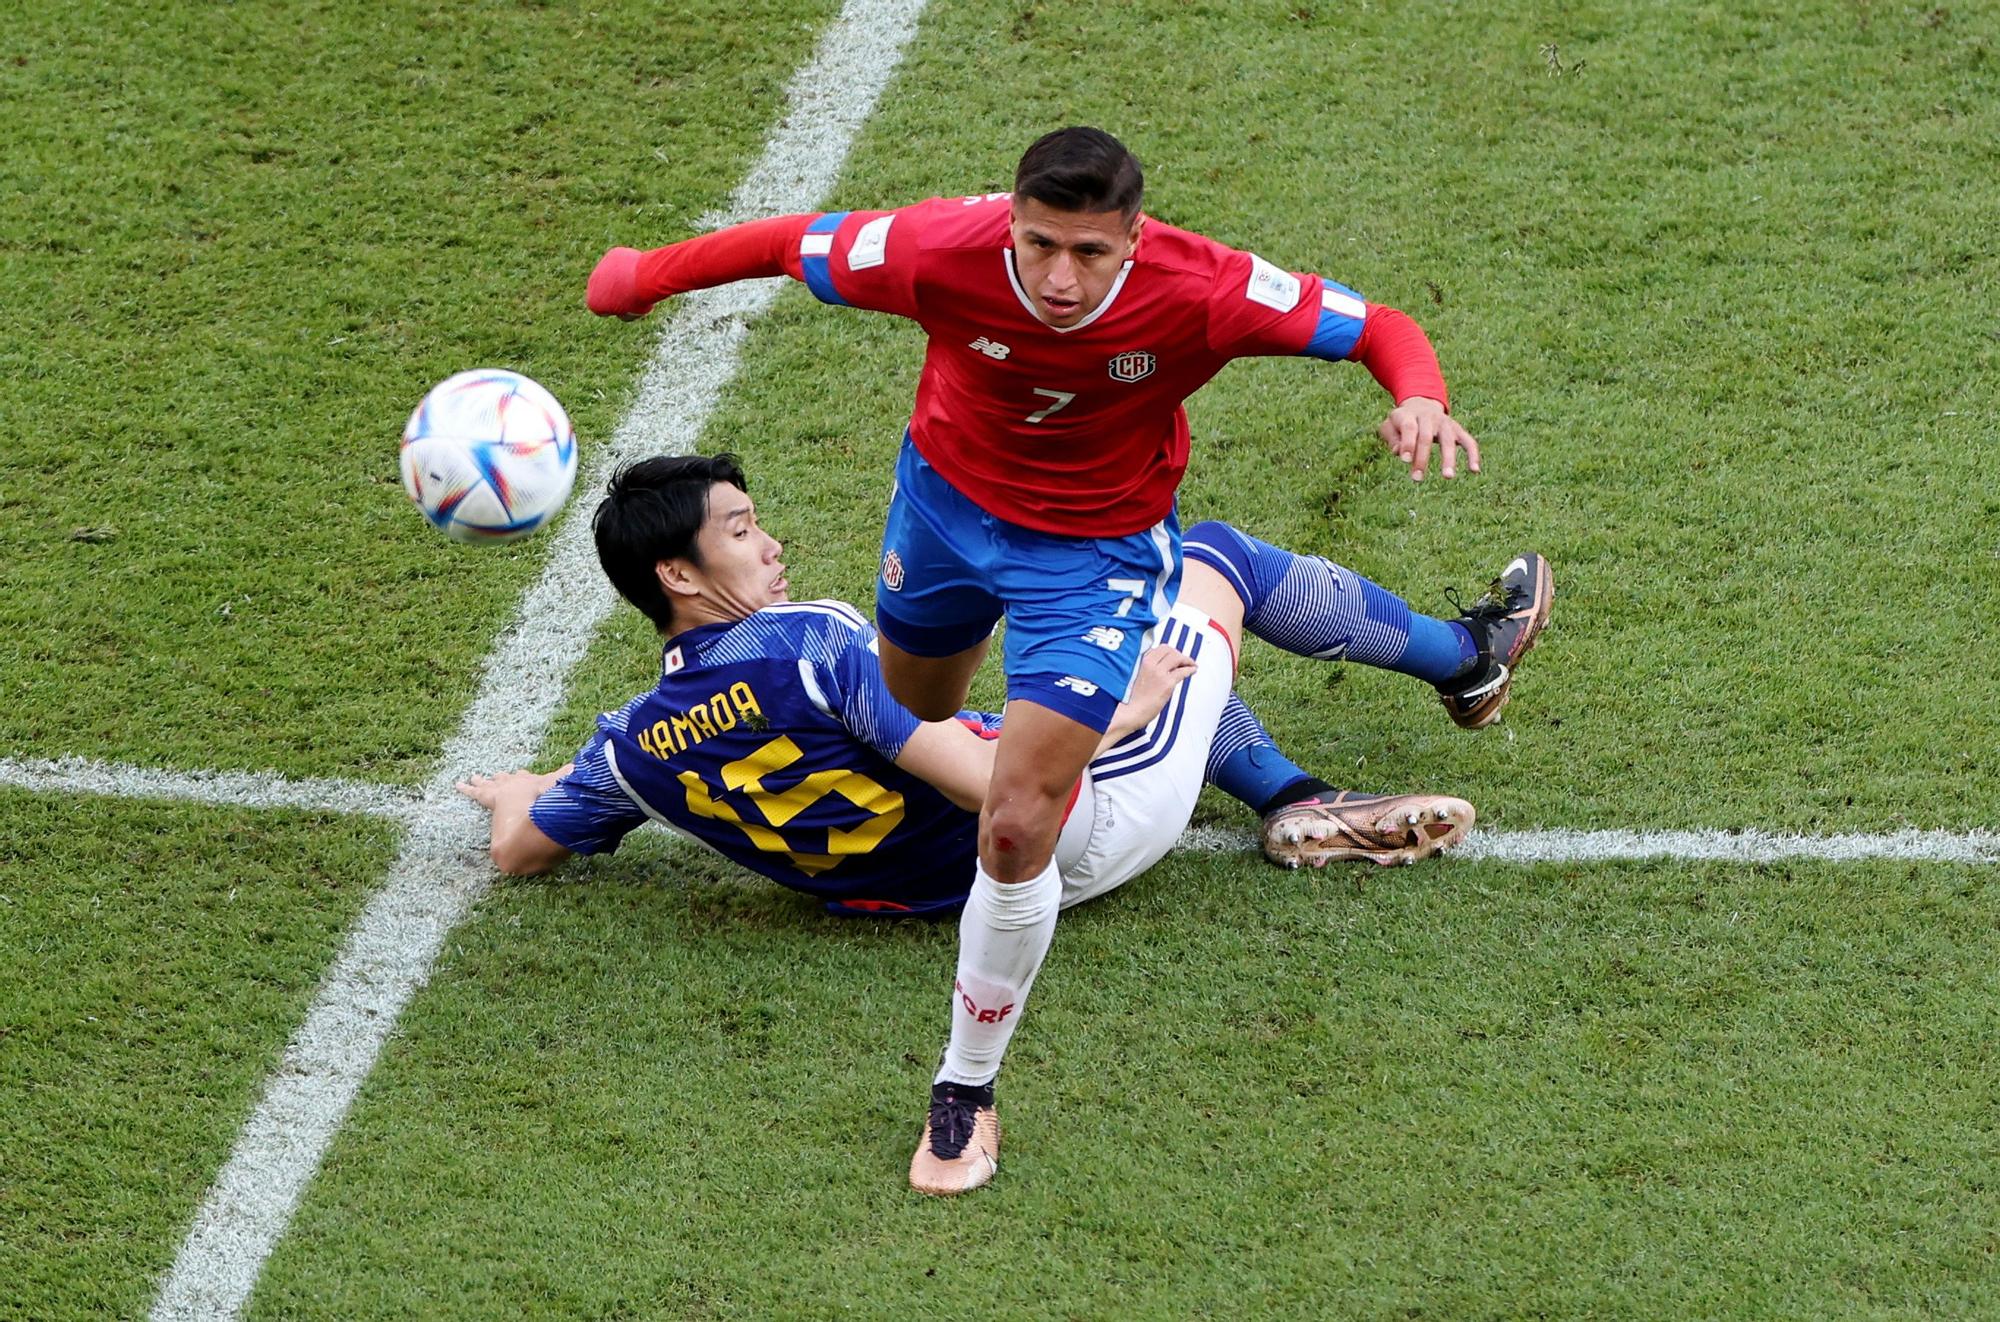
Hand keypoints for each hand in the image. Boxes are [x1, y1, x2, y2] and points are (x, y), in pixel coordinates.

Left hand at [455, 766, 570, 812]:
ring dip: (482, 780)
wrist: (529, 822)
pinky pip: (474, 791)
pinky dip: (466, 788)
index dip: (525, 778)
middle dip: (503, 778)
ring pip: (489, 782)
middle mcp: (517, 783)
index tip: (524, 775)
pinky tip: (457, 784)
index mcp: (533, 784)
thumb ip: (568, 781)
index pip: (528, 779)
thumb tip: (578, 768)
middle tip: (499, 775)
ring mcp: (502, 789)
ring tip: (474, 776)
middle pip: (508, 778)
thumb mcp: (560, 796)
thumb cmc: (547, 811)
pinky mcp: (489, 798)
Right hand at [586, 246, 654, 318]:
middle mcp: (592, 284)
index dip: (618, 309)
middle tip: (633, 292)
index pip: (604, 310)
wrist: (646, 277)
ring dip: (621, 278)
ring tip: (635, 280)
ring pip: (612, 275)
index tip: (627, 305)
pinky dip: (627, 266)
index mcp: (594, 302)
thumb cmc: (639, 299)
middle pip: (606, 290)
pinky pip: (620, 262)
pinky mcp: (612, 255)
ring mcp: (600, 267)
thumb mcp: (632, 313)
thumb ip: (622, 310)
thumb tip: (621, 301)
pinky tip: (635, 269)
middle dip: (617, 292)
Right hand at [1123, 645, 1197, 725]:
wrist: (1127, 712)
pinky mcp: (1166, 683)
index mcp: (1139, 661)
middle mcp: (1149, 663)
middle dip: (1177, 653)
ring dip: (1186, 660)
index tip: (1171, 655)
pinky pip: (1182, 671)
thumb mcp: (1130, 677)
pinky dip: (1190, 669)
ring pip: (1177, 657)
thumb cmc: (1126, 699)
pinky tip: (1193, 670)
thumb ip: (1141, 668)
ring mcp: (1158, 673)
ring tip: (1191, 664)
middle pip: (1168, 650)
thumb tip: (1155, 668)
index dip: (1167, 652)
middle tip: (1182, 659)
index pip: (1157, 648)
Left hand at [1379, 396, 1479, 481]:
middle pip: (1426, 437)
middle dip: (1422, 459)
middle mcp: (1429, 417)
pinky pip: (1469, 442)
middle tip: (1417, 478)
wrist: (1421, 405)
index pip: (1409, 428)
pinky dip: (1473, 455)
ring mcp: (1445, 423)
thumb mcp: (1390, 426)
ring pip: (1448, 441)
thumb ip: (1392, 439)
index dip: (1407, 443)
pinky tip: (1475, 471)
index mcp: (1409, 415)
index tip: (1405, 461)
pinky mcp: (1458, 430)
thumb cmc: (1401, 423)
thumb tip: (1400, 453)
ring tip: (1447, 477)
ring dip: (1448, 459)